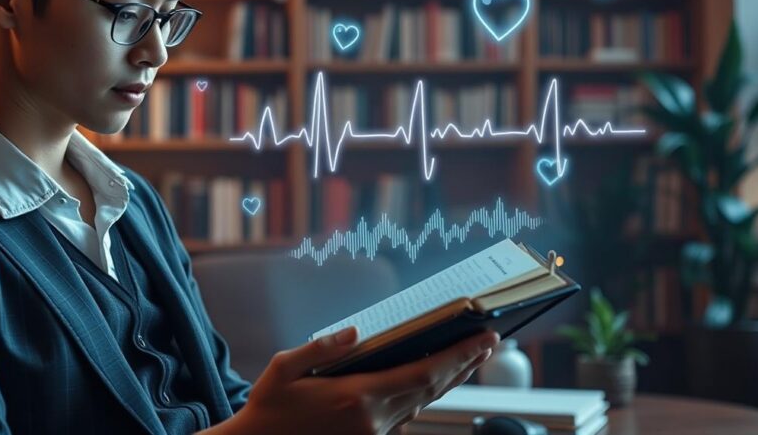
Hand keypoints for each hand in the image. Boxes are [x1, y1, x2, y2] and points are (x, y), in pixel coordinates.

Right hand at [223, 326, 498, 434]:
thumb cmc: (269, 407)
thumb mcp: (284, 368)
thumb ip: (322, 348)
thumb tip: (354, 332)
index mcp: (356, 396)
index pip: (423, 374)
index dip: (458, 357)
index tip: (482, 339)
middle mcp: (372, 418)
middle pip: (432, 389)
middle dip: (464, 364)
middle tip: (488, 342)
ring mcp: (373, 433)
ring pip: (423, 403)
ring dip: (449, 379)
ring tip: (469, 357)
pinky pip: (406, 413)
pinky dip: (425, 393)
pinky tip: (432, 378)